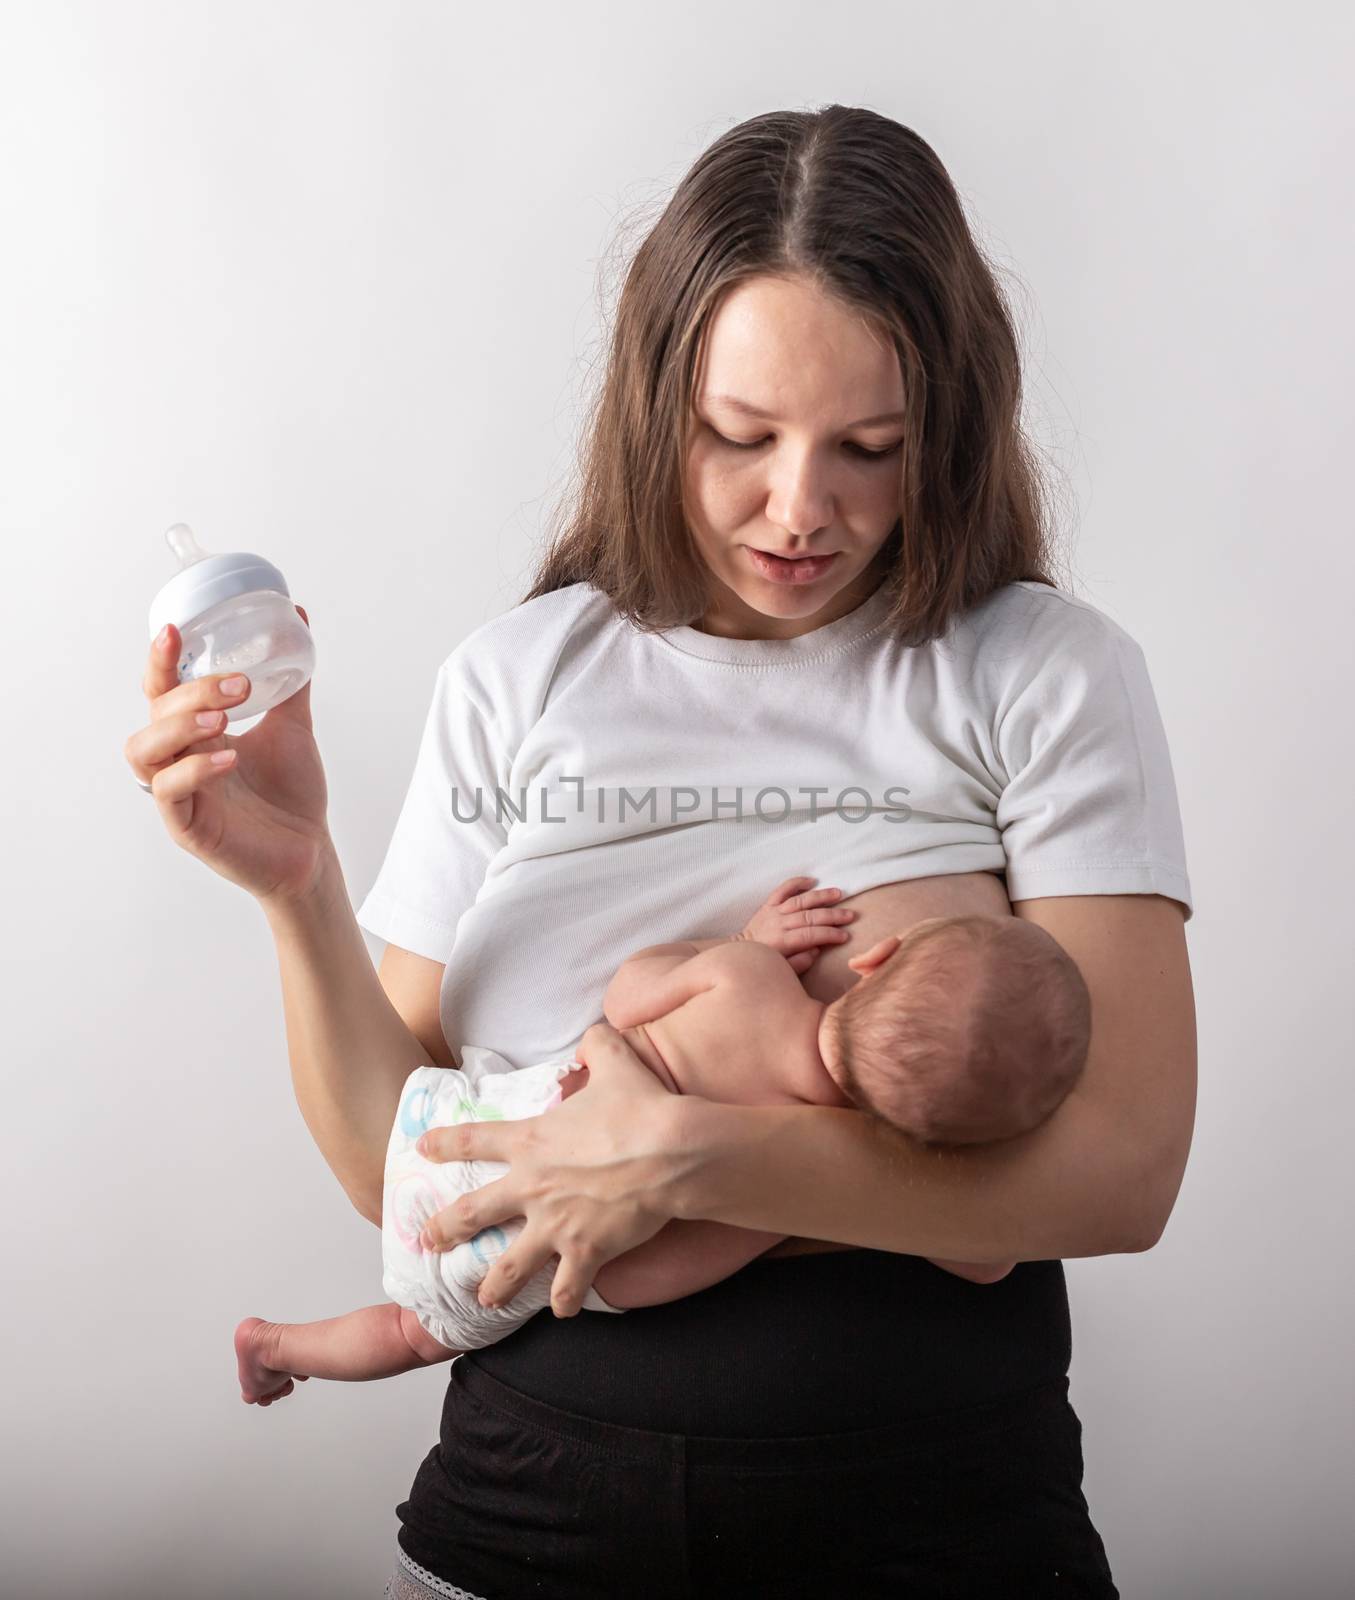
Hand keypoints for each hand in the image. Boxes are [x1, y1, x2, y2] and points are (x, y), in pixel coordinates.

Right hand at [123, 609, 333, 905]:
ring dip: (178, 727)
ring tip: (221, 720)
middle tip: (239, 686)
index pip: (162, 689)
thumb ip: (291, 680)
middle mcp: (177, 759)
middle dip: (192, 692)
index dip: (161, 660)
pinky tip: (229, 758)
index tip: (176, 630)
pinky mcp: (186, 827)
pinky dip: (195, 770)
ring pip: (144, 751)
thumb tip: (298, 620)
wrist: (311, 849)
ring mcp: (178, 793)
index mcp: (194, 733)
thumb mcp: (292, 725)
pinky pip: (170, 792)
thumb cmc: (292, 792)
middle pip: (155, 713)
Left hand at [415, 1022, 682, 1316]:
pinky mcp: (585, 1252)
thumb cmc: (641, 1108)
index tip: (422, 1149)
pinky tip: (562, 1309)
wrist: (672, 1152)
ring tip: (484, 1300)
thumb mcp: (615, 1062)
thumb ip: (596, 1045)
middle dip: (444, 1230)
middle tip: (428, 1241)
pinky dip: (564, 1301)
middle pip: (472, 1213)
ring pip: (508, 1266)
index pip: (474, 1140)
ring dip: (494, 1285)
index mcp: (531, 1141)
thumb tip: (593, 1036)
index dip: (444, 1144)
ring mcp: (555, 1226)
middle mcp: (532, 1187)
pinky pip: (567, 1288)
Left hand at [739, 875, 855, 972]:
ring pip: (800, 900)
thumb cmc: (765, 965)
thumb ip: (799, 963)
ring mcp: (773, 911)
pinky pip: (782, 890)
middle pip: (809, 916)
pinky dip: (796, 882)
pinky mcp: (768, 904)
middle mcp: (778, 923)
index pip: (810, 935)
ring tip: (839, 894)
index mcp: (782, 942)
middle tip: (850, 915)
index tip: (845, 936)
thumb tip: (816, 950)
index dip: (829, 934)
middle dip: (832, 915)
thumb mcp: (782, 971)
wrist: (740, 953)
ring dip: (820, 896)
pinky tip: (812, 880)